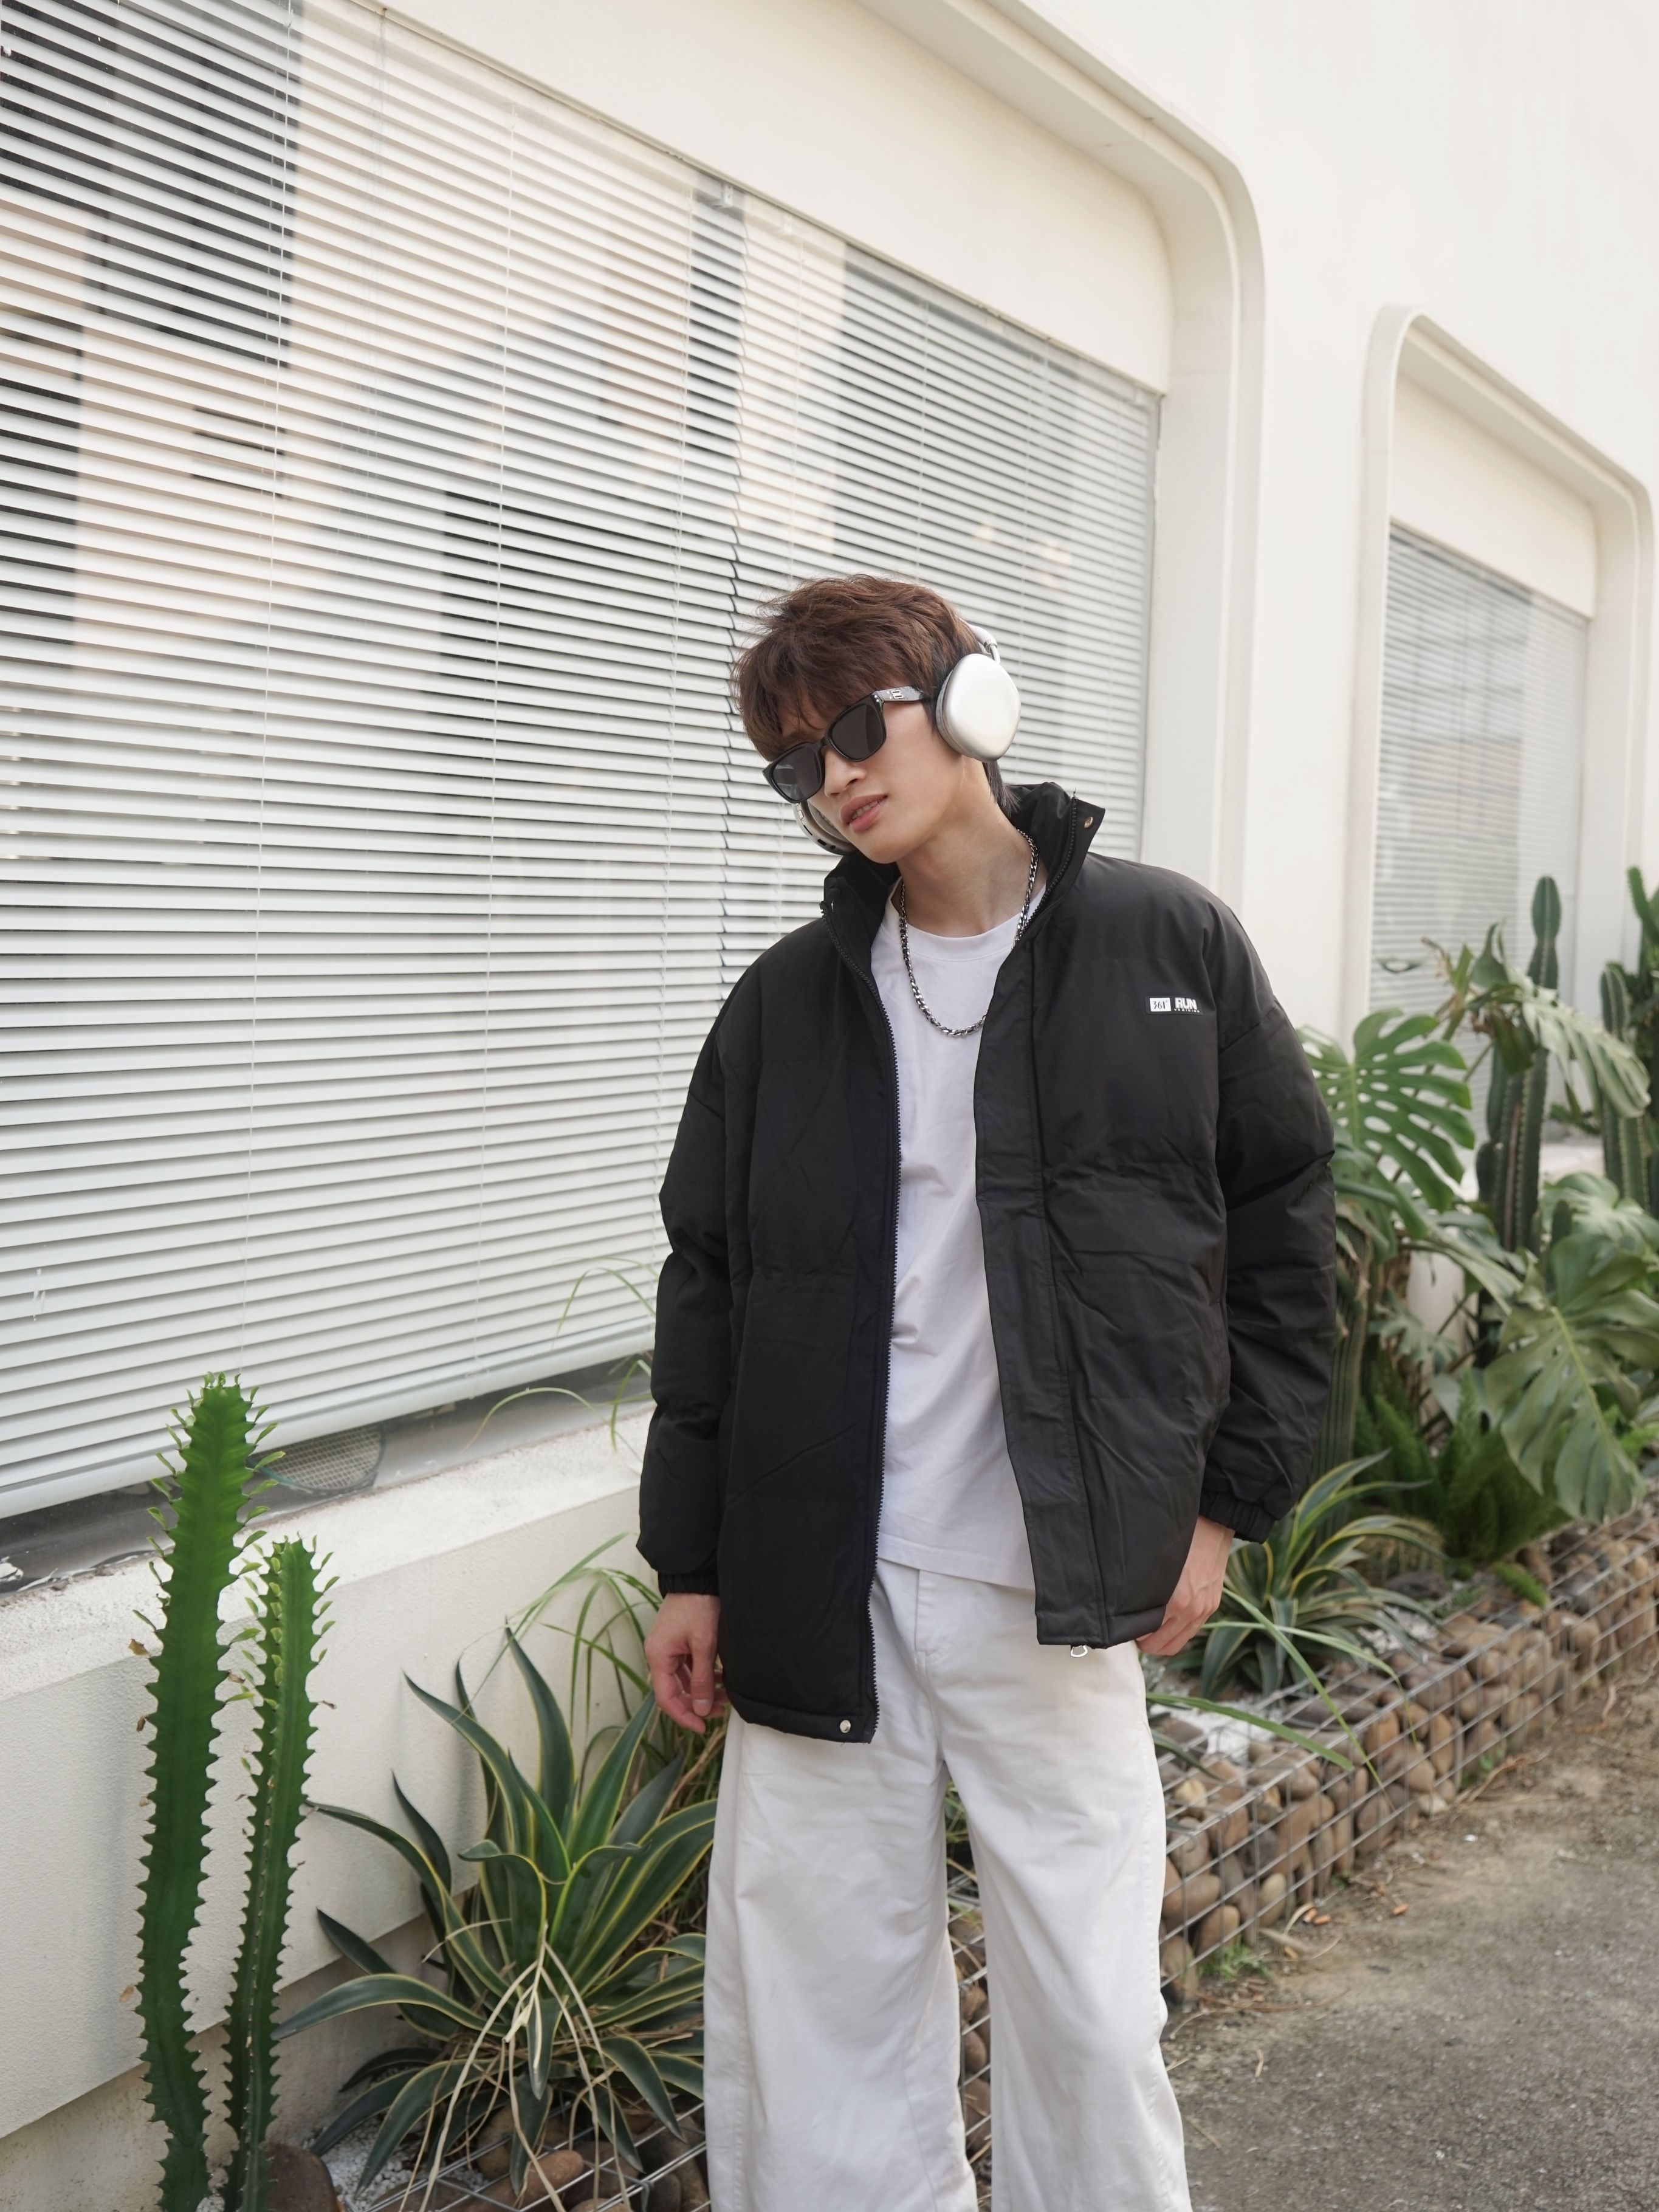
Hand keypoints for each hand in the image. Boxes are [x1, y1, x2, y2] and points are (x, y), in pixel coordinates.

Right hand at [645, 1593, 725, 1732]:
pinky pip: (688, 1667)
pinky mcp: (678, 1641)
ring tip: (726, 1695)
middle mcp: (659, 1654)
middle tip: (721, 1710)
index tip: (702, 1727)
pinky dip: (703, 1675)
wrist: (698, 1576)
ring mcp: (668, 1648)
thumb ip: (702, 1679)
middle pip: (675, 1691)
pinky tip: (722, 1678)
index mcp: (658, 1657)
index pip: (666, 1699)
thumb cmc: (699, 1606)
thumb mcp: (704, 1645)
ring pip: (684, 1680)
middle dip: (697, 1703)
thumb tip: (700, 1710)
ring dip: (703, 1690)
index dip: (684, 1716)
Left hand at [1135, 1516, 1233, 1656]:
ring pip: (1178, 1643)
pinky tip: (1165, 1620)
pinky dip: (1176, 1632)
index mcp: (1177, 1601)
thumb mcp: (1155, 1563)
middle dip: (1145, 1643)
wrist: (1213, 1524)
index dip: (1132, 1634)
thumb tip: (1125, 1605)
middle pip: (1163, 1646)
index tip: (1123, 1626)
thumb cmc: (1182, 1538)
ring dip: (1161, 1641)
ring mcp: (1205, 1609)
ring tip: (1147, 1628)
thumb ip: (1143, 1588)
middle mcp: (1192, 1610)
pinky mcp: (1212, 1605)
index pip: (1149, 1637)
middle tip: (1132, 1630)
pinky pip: (1190, 1631)